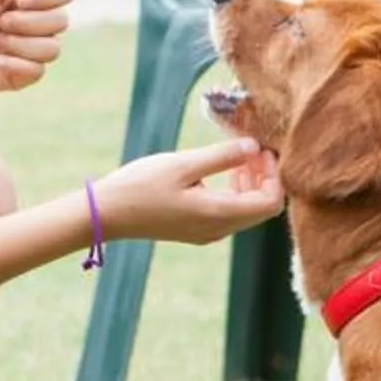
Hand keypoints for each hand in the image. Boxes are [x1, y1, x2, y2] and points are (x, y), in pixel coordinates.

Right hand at [92, 138, 283, 245]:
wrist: (107, 214)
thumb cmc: (141, 185)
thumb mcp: (183, 164)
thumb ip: (221, 156)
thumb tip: (254, 147)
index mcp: (218, 214)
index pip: (270, 203)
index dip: (274, 175)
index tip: (261, 150)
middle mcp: (219, 230)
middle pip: (262, 208)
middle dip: (264, 177)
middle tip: (252, 148)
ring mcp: (208, 233)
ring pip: (247, 210)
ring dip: (250, 183)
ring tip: (238, 156)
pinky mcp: (197, 229)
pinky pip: (231, 213)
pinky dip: (235, 192)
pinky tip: (222, 171)